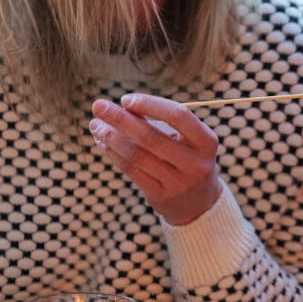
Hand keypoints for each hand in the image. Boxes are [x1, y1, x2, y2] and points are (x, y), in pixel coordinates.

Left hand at [89, 93, 221, 225]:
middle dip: (120, 119)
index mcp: (207, 142)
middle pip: (151, 136)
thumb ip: (161, 122)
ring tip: (96, 125)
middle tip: (98, 106)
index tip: (125, 99)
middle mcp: (196, 163)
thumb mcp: (187, 140)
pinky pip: (131, 170)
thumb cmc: (188, 159)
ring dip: (111, 137)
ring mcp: (178, 182)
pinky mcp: (160, 196)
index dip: (150, 104)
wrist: (199, 202)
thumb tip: (124, 107)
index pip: (178, 116)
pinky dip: (113, 154)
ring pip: (136, 155)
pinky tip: (103, 143)